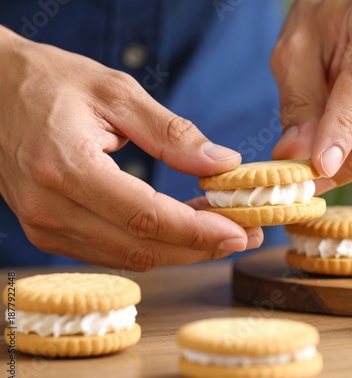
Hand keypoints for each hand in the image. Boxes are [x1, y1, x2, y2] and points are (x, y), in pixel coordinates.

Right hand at [0, 27, 261, 269]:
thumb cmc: (48, 81)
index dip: (199, 231)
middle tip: (242, 236)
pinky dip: (151, 246)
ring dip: (180, 250)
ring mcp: (45, 225)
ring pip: (128, 257)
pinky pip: (111, 252)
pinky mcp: (47, 230)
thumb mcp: (115, 92)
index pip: (146, 218)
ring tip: (219, 231)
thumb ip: (171, 132)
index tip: (239, 232)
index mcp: (67, 167)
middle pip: (141, 247)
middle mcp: (51, 207)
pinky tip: (179, 229)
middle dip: (199, 247)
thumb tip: (222, 162)